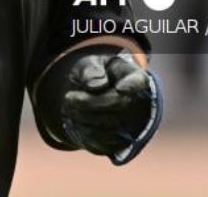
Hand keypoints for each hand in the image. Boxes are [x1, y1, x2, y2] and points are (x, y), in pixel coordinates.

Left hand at [37, 47, 161, 164]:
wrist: (89, 94)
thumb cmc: (93, 74)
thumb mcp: (89, 64)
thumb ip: (91, 70)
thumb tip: (96, 86)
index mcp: (133, 76)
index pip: (138, 81)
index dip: (132, 86)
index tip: (121, 88)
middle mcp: (137, 102)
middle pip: (118, 103)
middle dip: (89, 102)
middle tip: (68, 97)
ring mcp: (131, 125)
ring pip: (108, 125)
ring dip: (82, 117)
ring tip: (68, 106)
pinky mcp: (118, 143)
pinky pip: (101, 141)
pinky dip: (82, 131)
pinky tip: (74, 119)